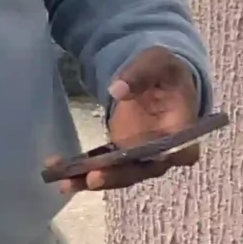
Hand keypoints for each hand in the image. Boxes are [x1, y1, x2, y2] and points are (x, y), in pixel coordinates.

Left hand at [45, 47, 201, 194]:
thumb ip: (141, 73)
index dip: (164, 159)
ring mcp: (141, 156)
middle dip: (117, 176)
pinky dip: (83, 172)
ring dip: (93, 179)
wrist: (157, 78)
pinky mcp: (122, 154)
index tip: (145, 161)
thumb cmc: (163, 69)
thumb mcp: (156, 61)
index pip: (182, 152)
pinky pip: (104, 167)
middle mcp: (164, 151)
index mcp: (182, 128)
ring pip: (120, 174)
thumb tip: (119, 89)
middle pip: (144, 169)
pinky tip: (60, 172)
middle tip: (92, 178)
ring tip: (65, 182)